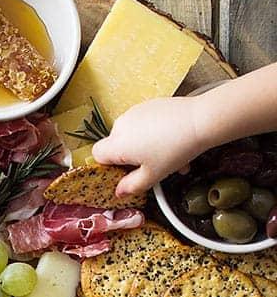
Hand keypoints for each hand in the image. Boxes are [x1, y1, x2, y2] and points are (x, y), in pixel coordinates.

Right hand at [91, 97, 207, 196]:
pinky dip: (152, 133)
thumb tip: (120, 191)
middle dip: (130, 157)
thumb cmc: (175, 149)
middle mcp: (122, 125)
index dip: (108, 166)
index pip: (97, 155)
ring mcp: (134, 112)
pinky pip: (143, 123)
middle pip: (115, 145)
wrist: (200, 121)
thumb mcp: (153, 176)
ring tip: (166, 156)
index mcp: (118, 144)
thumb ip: (132, 186)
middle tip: (150, 167)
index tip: (123, 173)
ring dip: (143, 147)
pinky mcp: (148, 105)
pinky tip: (170, 141)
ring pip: (131, 135)